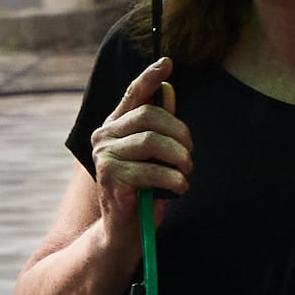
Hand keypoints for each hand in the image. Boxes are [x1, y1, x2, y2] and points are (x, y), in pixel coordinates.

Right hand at [86, 58, 187, 257]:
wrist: (123, 232)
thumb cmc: (141, 191)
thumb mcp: (153, 156)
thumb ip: (158, 126)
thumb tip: (168, 90)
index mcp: (113, 128)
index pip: (132, 95)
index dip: (149, 77)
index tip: (167, 62)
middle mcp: (103, 137)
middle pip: (148, 116)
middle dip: (179, 132)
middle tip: (190, 154)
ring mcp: (104, 156)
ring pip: (152, 141)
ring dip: (179, 157)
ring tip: (186, 173)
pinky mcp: (111, 177)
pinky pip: (152, 168)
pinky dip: (173, 178)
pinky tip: (179, 188)